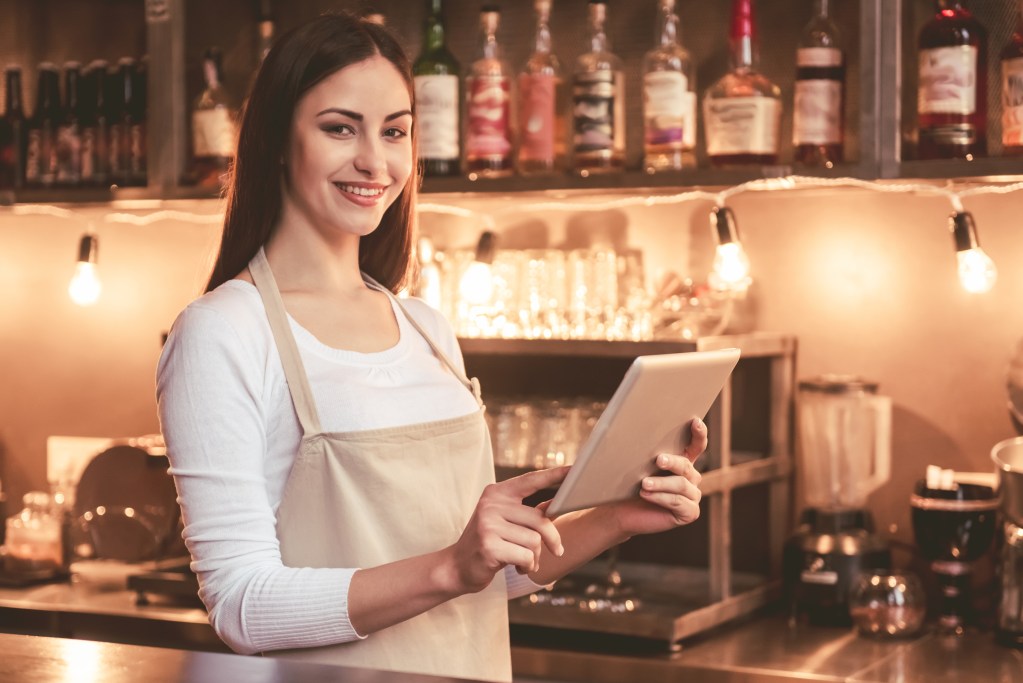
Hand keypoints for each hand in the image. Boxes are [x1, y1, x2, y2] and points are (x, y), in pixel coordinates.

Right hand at [447, 466, 569, 593]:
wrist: (457, 567)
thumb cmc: (488, 543)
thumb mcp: (505, 522)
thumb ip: (528, 513)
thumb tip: (556, 504)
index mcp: (497, 493)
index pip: (531, 480)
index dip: (554, 475)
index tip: (574, 469)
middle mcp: (491, 504)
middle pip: (540, 520)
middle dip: (552, 540)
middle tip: (558, 551)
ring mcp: (488, 524)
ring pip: (534, 541)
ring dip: (535, 557)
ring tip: (525, 561)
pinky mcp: (489, 546)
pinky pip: (525, 556)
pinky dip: (527, 566)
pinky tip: (518, 567)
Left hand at [605, 418, 707, 537]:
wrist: (621, 510)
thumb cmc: (629, 484)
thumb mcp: (637, 464)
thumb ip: (643, 450)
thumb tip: (633, 427)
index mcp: (682, 462)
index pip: (697, 445)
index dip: (699, 433)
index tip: (694, 421)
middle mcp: (691, 478)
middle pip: (687, 466)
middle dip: (673, 462)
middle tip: (658, 460)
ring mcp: (692, 496)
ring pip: (682, 485)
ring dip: (662, 483)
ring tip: (644, 484)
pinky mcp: (690, 513)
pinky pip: (679, 502)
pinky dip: (661, 498)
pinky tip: (646, 495)